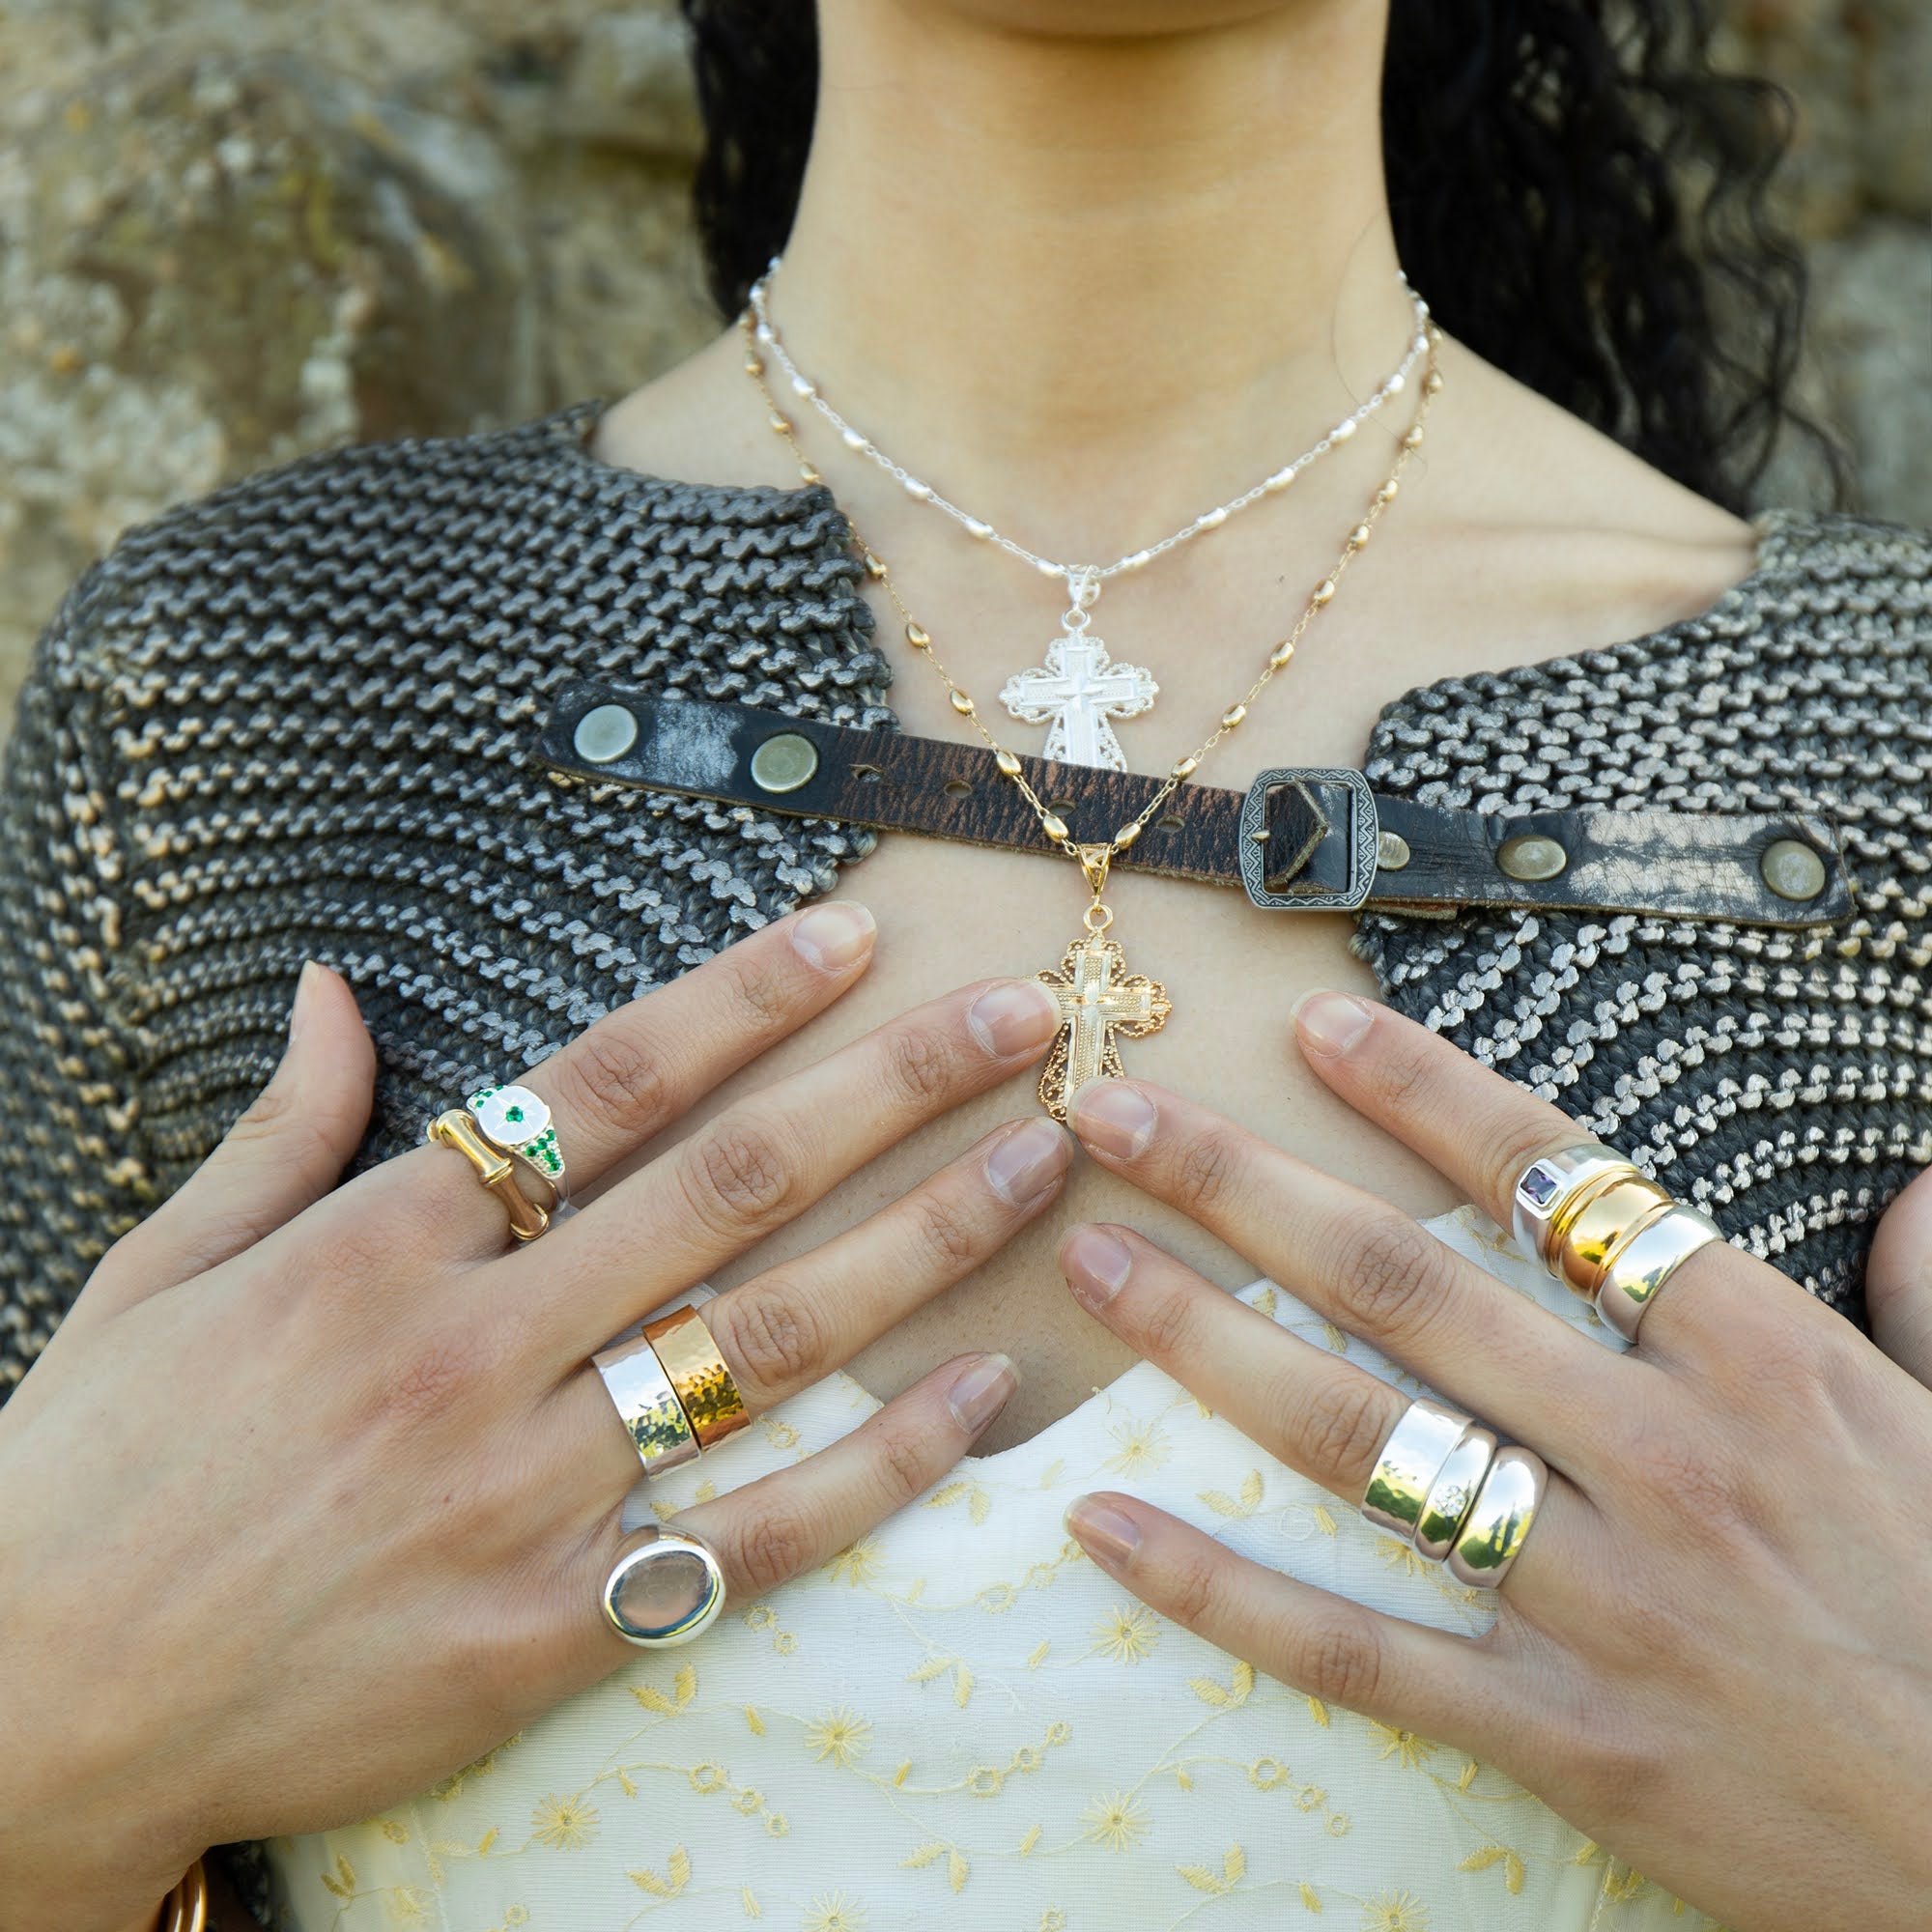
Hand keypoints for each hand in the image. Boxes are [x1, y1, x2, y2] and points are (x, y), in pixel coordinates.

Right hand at [0, 902, 1069, 1931]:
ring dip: (925, 1237)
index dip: (744, 996)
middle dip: (892, 1085)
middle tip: (1021, 1016)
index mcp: (382, 1243)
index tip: (858, 935)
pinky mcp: (552, 1629)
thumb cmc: (87, 1476)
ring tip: (1042, 1159)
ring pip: (771, 1339)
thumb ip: (278, 1129)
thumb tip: (337, 989)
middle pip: (730, 1184)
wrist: (27, 1708)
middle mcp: (474, 1349)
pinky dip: (880, 1462)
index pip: (604, 1083)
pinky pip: (756, 1536)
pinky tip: (981, 1390)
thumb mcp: (156, 1273)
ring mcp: (524, 1492)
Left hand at [1054, 989, 1931, 1931]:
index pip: (1558, 1177)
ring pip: (1355, 1439)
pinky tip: (1103, 1523)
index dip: (1422, 1089)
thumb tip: (1918, 1190)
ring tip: (1090, 1258)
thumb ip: (1930, 1291)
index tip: (1309, 1023)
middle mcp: (1660, 1453)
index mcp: (1760, 1356)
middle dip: (1241, 1182)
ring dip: (1200, 1337)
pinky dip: (1218, 1588)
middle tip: (1114, 1112)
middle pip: (1405, 1283)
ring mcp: (1598, 1597)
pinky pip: (1356, 1650)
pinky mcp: (1561, 1737)